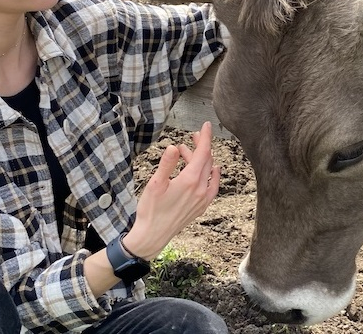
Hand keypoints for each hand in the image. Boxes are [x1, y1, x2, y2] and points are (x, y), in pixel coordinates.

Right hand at [122, 121, 220, 259]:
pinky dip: (211, 175)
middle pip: (207, 161)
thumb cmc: (151, 210)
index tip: (206, 125)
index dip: (205, 137)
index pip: (203, 153)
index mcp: (190, 181)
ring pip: (209, 172)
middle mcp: (200, 189)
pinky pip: (212, 186)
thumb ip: (166, 164)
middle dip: (201, 146)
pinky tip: (209, 171)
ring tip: (186, 152)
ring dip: (201, 160)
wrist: (152, 236)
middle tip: (192, 137)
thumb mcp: (155, 183)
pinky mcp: (201, 207)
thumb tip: (174, 147)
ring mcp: (202, 199)